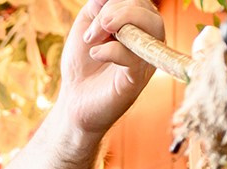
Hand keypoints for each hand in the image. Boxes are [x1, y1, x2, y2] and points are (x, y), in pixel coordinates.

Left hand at [55, 0, 162, 140]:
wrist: (73, 101)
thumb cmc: (82, 64)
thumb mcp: (86, 25)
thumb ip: (98, 7)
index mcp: (138, 25)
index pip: (139, 1)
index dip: (115, 2)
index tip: (92, 18)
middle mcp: (148, 40)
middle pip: (149, 10)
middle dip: (115, 11)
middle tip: (91, 33)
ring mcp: (146, 59)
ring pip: (153, 26)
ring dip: (120, 23)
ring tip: (93, 39)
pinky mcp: (137, 79)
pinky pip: (135, 55)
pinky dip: (111, 50)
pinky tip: (96, 54)